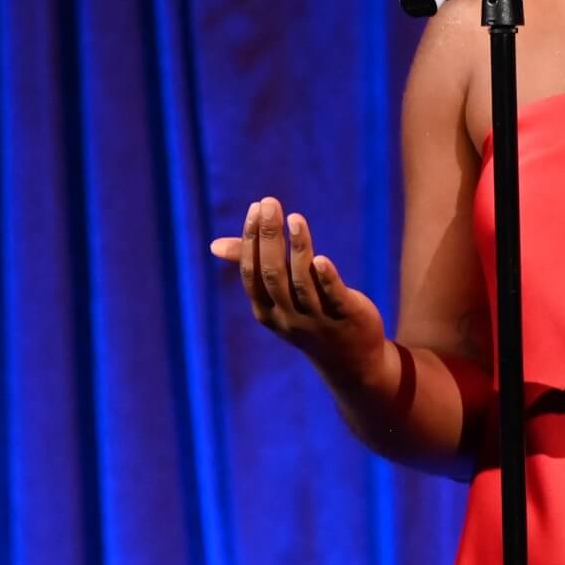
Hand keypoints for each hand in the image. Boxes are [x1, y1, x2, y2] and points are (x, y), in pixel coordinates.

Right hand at [212, 198, 386, 379]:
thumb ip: (252, 267)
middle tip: (270, 203)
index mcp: (266, 310)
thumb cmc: (308, 318)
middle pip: (273, 274)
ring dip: (298, 248)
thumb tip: (214, 245)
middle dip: (269, 237)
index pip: (253, 273)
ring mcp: (316, 318)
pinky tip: (320, 258)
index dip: (251, 240)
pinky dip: (326, 278)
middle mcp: (287, 316)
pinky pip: (332, 296)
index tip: (256, 208)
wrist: (350, 361)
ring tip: (295, 218)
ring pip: (302, 282)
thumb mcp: (277, 297)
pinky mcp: (345, 316)